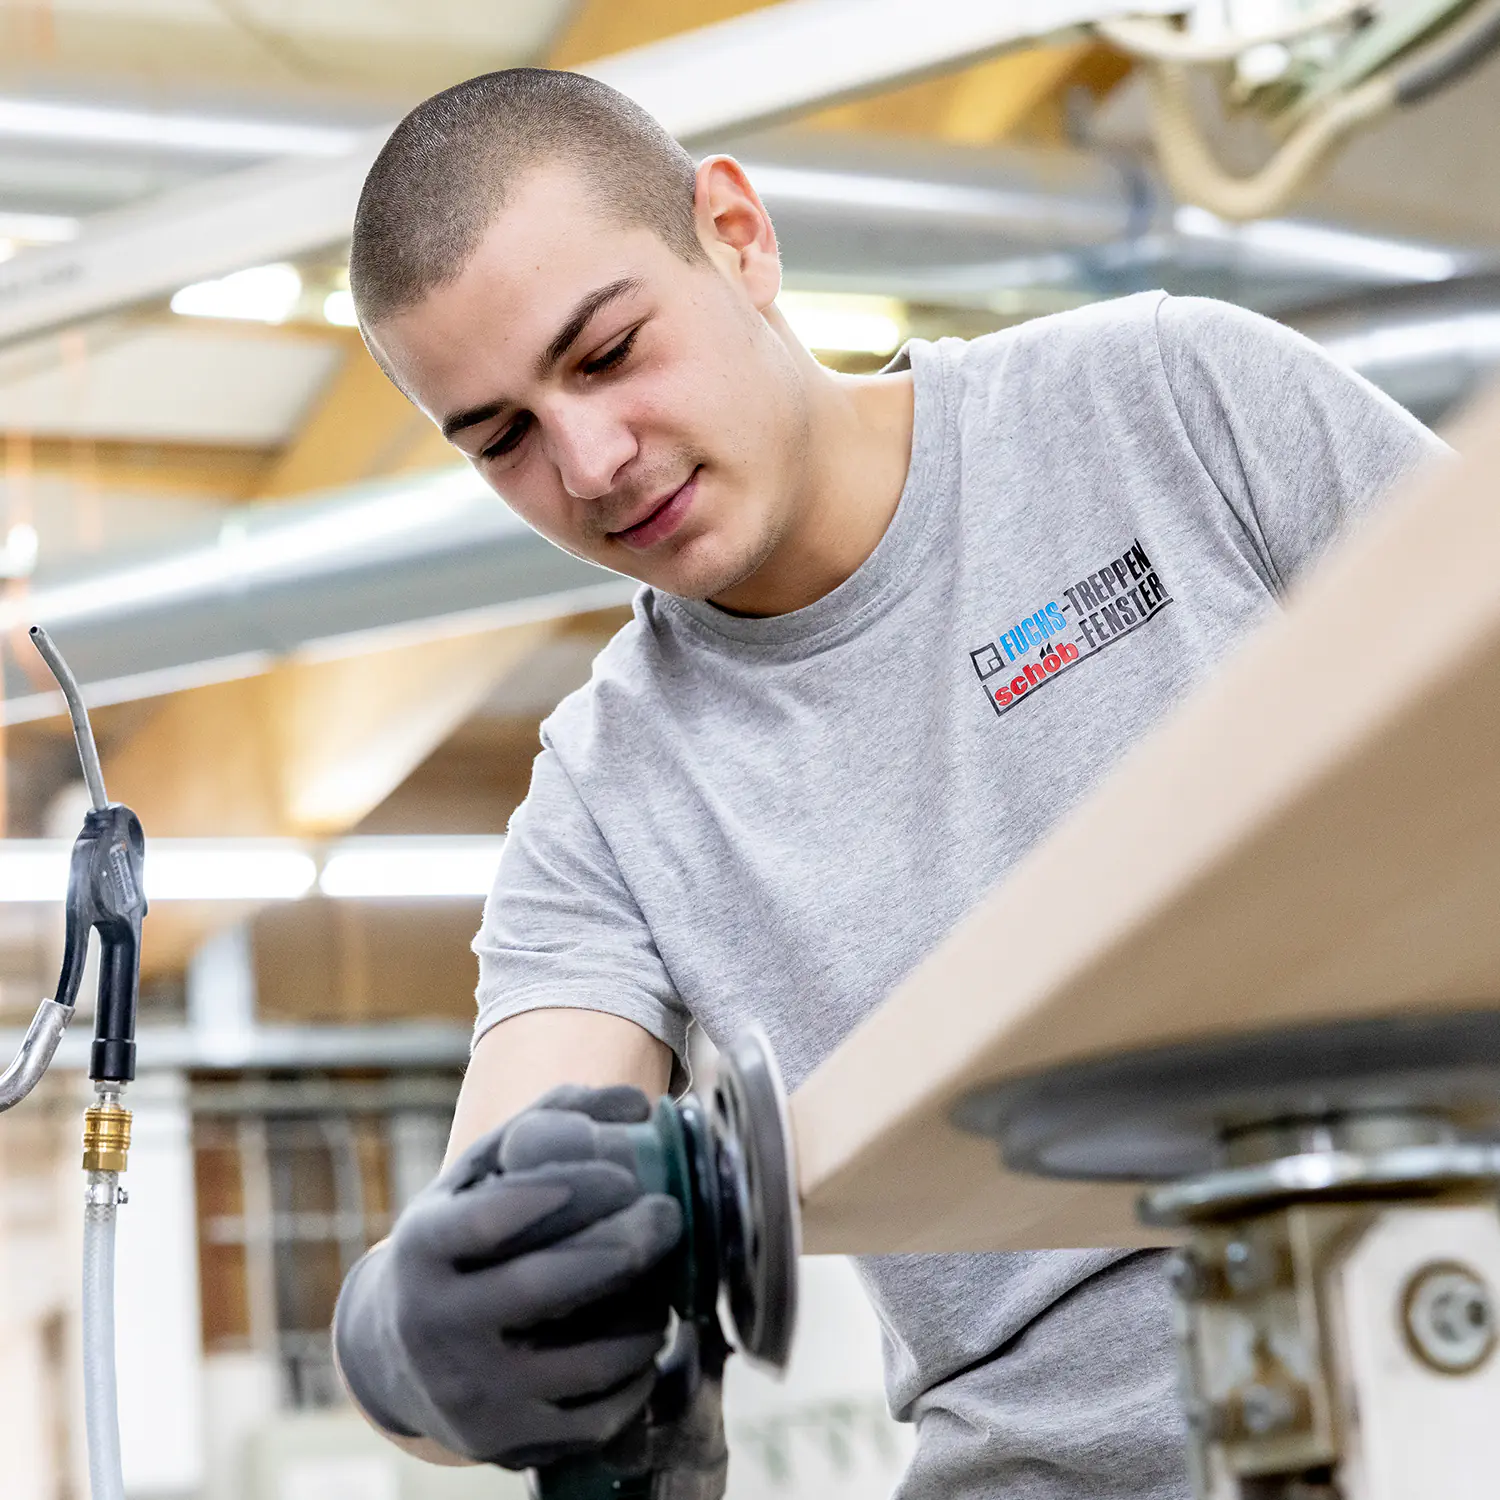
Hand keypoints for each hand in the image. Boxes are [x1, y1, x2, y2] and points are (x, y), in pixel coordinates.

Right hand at [334, 1085, 683, 1468]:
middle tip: (669, 1214)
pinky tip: (648, 1341)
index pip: (480, 1219)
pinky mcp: (502, 1444)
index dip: (552, 1192)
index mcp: (421, 1250)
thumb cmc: (460, 1241)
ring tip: (666, 1282)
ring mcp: (469, 1393)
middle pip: (538, 1288)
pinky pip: (592, 1418)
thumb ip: (548, 1123)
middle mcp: (434, 1325)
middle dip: (619, 1247)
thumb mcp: (478, 1178)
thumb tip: (635, 1100)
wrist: (397, 1355)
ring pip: (580, 1362)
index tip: (620, 1172)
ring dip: (642, 1318)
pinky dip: (635, 1379)